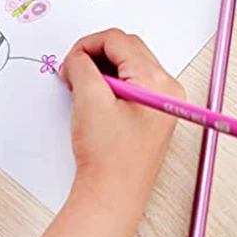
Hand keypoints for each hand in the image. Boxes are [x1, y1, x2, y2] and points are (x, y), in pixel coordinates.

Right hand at [12, 30, 182, 236]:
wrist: (112, 196)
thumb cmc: (107, 156)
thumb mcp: (89, 99)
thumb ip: (82, 65)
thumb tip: (78, 56)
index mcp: (156, 82)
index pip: (118, 40)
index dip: (88, 44)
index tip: (71, 60)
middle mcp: (166, 87)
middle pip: (126, 48)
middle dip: (95, 54)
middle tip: (73, 71)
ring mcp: (161, 100)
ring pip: (127, 63)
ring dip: (101, 68)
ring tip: (80, 87)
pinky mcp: (152, 111)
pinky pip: (130, 81)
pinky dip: (108, 82)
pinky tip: (93, 97)